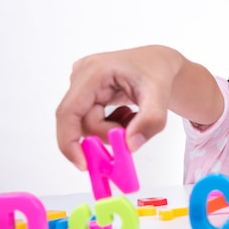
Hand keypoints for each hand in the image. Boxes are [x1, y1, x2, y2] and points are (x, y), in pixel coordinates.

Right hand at [56, 47, 180, 170]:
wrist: (159, 63)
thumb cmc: (157, 71)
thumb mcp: (160, 95)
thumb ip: (149, 121)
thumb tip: (130, 145)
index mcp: (94, 71)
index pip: (68, 112)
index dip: (69, 141)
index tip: (83, 164)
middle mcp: (82, 76)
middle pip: (81, 122)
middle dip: (105, 135)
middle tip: (130, 138)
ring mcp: (82, 85)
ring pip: (87, 124)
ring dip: (111, 130)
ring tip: (133, 117)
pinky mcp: (86, 94)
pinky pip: (91, 121)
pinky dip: (110, 126)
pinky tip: (126, 114)